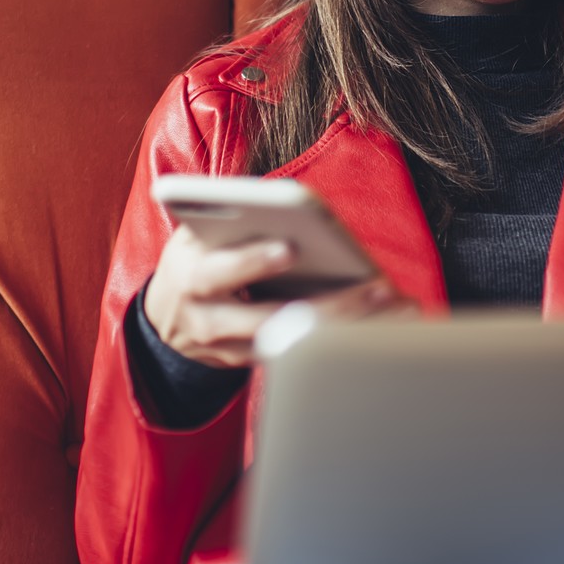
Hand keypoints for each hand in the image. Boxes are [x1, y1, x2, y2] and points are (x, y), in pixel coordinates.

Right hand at [143, 224, 414, 368]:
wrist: (167, 321)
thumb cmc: (193, 262)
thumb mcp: (193, 236)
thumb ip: (224, 218)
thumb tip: (277, 199)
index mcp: (192, 279)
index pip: (219, 272)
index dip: (252, 261)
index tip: (290, 247)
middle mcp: (211, 322)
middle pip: (272, 320)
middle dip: (326, 306)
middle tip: (374, 287)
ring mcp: (235, 350)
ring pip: (297, 344)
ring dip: (349, 327)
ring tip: (396, 305)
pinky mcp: (258, 364)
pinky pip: (305, 355)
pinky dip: (345, 340)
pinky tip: (385, 324)